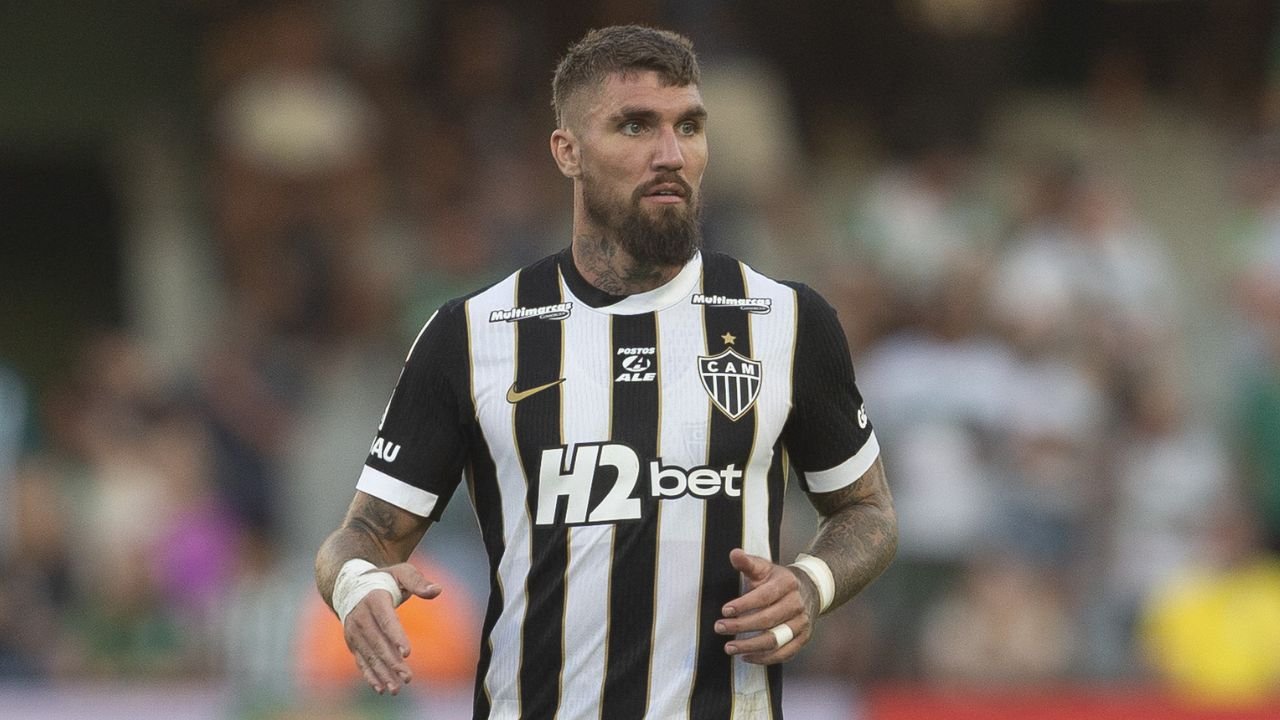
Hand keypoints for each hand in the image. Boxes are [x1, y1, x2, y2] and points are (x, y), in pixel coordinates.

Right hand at [342, 562, 440, 693]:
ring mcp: (353, 631)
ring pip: (369, 655)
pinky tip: (381, 687)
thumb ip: (418, 581)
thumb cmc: (385, 579)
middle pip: (377, 642)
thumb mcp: (401, 572)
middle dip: (392, 662)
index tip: (407, 653)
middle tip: (408, 677)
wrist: (352, 586)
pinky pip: (361, 660)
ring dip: (382, 673)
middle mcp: (360, 616)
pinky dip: (370, 675)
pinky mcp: (352, 642)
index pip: (386, 620)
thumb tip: (437, 590)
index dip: (396, 636)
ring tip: (396, 688)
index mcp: (373, 598)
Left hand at [715, 548, 818, 664]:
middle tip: (720, 628)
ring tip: (728, 647)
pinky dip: (764, 658)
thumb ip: (747, 563)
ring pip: (775, 640)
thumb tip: (734, 553)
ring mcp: (801, 624)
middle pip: (768, 619)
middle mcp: (797, 604)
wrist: (809, 590)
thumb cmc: (778, 580)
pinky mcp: (802, 639)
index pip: (764, 596)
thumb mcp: (764, 568)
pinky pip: (784, 653)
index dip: (744, 604)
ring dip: (750, 646)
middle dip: (741, 626)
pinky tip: (746, 656)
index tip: (724, 610)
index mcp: (787, 583)